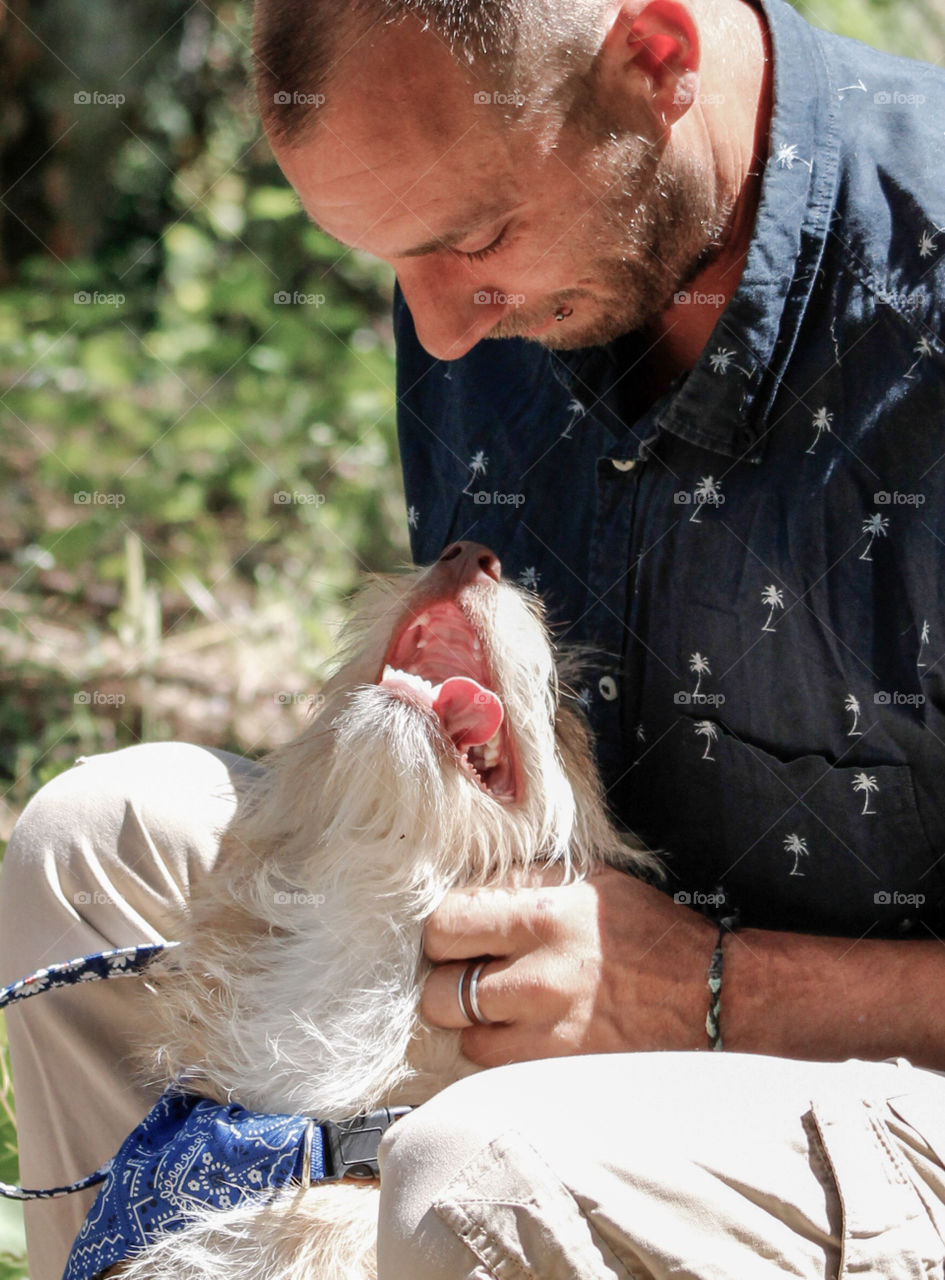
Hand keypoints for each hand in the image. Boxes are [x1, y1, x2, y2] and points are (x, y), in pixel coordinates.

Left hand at [421, 866, 716, 1065]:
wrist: (708, 994)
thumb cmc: (647, 932)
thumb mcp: (590, 882)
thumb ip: (524, 882)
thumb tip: (469, 889)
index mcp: (542, 918)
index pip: (445, 925)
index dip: (443, 930)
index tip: (457, 934)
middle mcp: (538, 979)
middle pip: (438, 991)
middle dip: (447, 980)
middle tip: (470, 972)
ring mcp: (546, 1034)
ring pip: (464, 1036)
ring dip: (476, 1022)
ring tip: (504, 1005)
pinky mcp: (559, 1071)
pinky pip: (498, 1067)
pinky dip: (503, 1051)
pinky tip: (526, 1031)